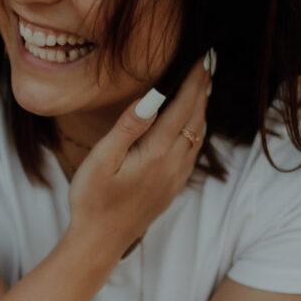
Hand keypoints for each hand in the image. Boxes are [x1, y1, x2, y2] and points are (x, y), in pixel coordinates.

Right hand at [68, 58, 209, 249]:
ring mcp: (175, 178)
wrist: (100, 242)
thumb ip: (127, 128)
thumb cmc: (93, 201)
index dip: (193, 82)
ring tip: (203, 86)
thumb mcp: (101, 161)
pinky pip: (193, 151)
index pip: (182, 108)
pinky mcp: (172, 188)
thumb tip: (151, 99)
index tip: (201, 58)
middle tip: (208, 63)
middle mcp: (173, 164)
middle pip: (196, 119)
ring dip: (202, 108)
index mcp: (156, 153)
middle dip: (202, 89)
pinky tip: (192, 124)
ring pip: (198, 135)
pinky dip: (197, 129)